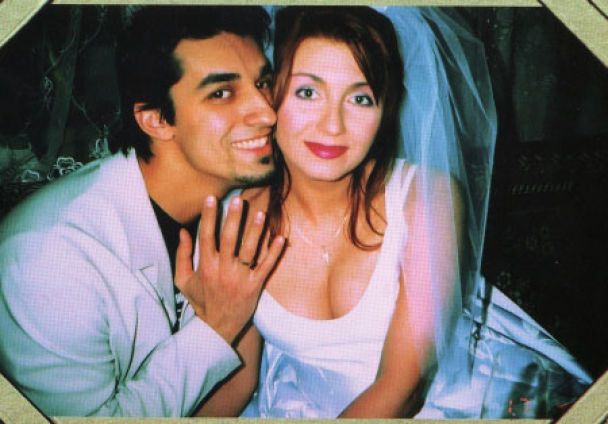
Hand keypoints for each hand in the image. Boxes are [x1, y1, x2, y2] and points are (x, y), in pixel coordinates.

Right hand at [175, 195, 283, 343]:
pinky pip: (266, 267)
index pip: (206, 236)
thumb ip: (182, 255)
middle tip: (238, 200)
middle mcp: (223, 269)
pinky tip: (280, 238)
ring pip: (249, 250)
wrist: (216, 328)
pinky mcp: (255, 286)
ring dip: (254, 231)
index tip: (211, 198)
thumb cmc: (201, 301)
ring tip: (260, 213)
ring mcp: (240, 278)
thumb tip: (182, 231)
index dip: (208, 216)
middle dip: (232, 218)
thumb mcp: (183, 281)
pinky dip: (274, 253)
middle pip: (228, 239)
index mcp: (206, 266)